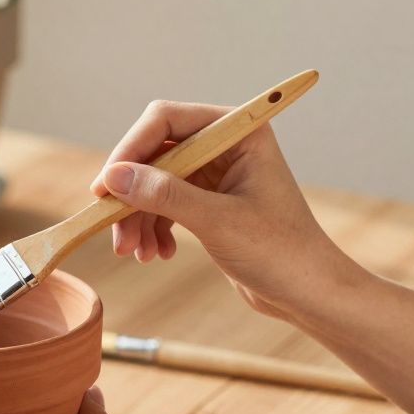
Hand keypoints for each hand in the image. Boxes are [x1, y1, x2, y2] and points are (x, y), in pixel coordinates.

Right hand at [90, 100, 358, 321]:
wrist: (308, 293)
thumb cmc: (280, 252)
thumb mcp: (217, 222)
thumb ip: (165, 195)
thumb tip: (114, 177)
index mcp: (239, 132)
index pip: (166, 120)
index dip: (130, 150)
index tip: (105, 187)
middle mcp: (225, 145)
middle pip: (154, 153)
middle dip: (131, 193)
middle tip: (113, 230)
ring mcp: (216, 174)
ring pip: (154, 182)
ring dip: (137, 217)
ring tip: (135, 252)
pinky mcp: (208, 202)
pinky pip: (164, 204)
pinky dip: (153, 228)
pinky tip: (156, 254)